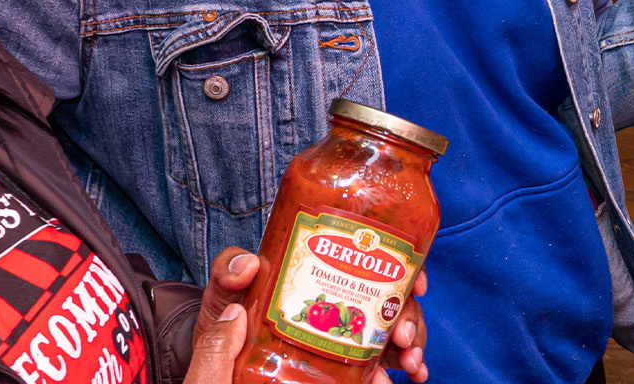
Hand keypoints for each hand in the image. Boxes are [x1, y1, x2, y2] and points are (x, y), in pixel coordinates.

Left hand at [183, 250, 429, 381]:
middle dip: (409, 317)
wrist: (218, 360)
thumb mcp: (224, 292)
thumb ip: (228, 275)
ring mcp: (343, 336)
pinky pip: (377, 367)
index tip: (416, 284)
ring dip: (410, 345)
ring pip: (391, 334)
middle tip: (402, 335)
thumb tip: (249, 266)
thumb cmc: (226, 319)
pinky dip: (396, 371)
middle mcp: (340, 303)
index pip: (371, 262)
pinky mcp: (342, 367)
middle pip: (391, 301)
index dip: (403, 268)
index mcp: (319, 275)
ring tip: (409, 363)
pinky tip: (398, 379)